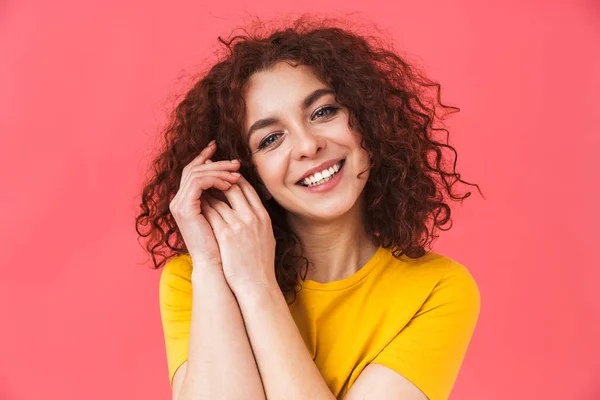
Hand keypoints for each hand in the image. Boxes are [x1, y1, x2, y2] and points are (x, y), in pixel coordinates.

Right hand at [168, 140, 241, 273]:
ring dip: (219, 170)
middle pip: (193, 169)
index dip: (206, 159)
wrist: (217, 267)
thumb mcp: (224, 215)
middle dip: (216, 162)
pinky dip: (214, 179)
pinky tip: (230, 183)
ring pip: (196, 173)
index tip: (221, 150)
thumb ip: (222, 197)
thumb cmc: (224, 245)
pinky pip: (198, 183)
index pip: (193, 172)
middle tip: (236, 162)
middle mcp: (179, 201)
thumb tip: (235, 178)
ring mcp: (179, 205)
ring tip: (237, 173)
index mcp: (187, 202)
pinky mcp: (185, 209)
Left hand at [200, 175, 276, 292]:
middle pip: (234, 188)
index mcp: (263, 216)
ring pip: (219, 200)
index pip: (248, 188)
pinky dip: (203, 208)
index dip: (234, 179)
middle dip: (219, 181)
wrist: (257, 284)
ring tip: (199, 192)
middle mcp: (252, 217)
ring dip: (208, 194)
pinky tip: (195, 206)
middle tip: (208, 178)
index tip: (224, 177)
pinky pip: (210, 214)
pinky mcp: (225, 235)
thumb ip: (259, 221)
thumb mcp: (267, 237)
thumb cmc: (261, 264)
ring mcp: (238, 225)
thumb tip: (251, 209)